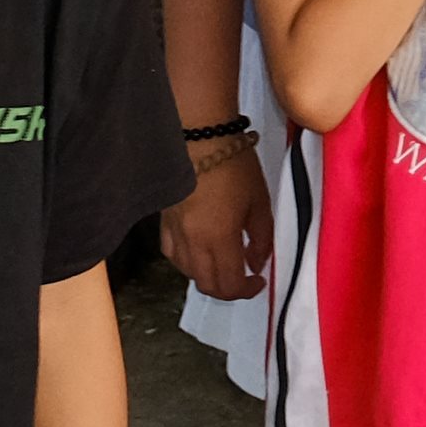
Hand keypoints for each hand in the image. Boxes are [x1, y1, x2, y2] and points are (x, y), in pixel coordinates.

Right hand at [159, 142, 268, 303]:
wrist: (200, 136)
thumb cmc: (234, 165)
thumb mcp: (260, 202)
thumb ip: (262, 239)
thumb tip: (256, 263)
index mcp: (219, 239)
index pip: (230, 284)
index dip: (247, 290)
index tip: (259, 281)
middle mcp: (193, 243)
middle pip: (207, 285)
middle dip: (229, 289)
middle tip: (244, 277)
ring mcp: (175, 233)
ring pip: (188, 273)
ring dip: (208, 276)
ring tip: (224, 263)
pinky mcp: (163, 222)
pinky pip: (173, 255)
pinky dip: (188, 262)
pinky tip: (200, 252)